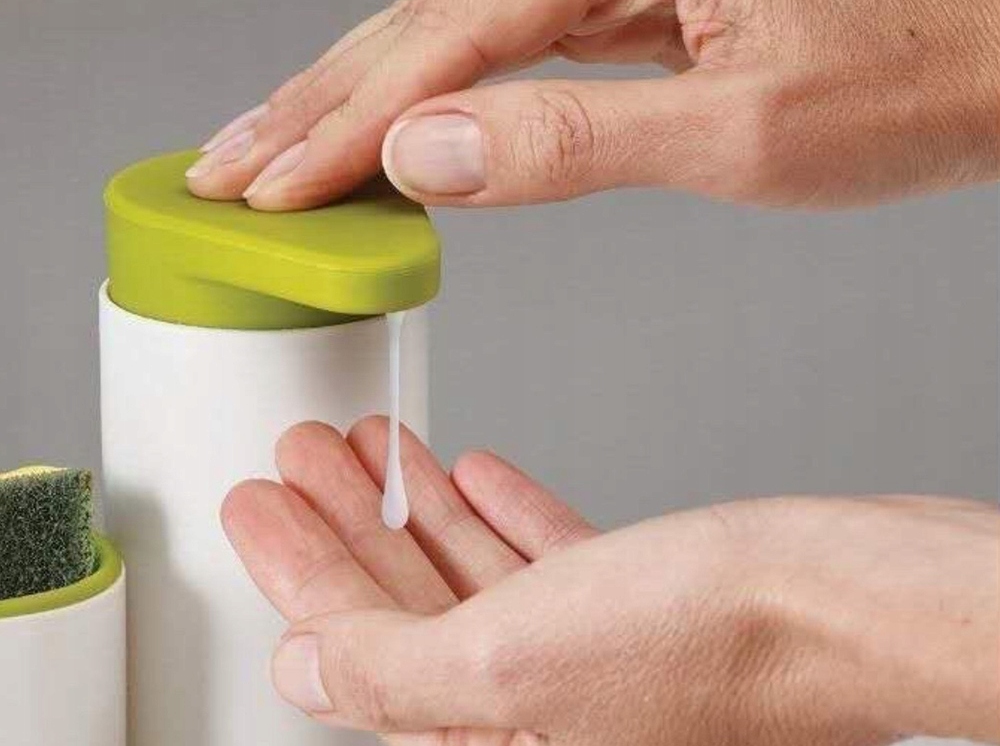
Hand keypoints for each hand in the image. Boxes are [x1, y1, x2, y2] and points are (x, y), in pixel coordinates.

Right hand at [185, 0, 999, 208]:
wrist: (994, 50)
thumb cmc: (915, 80)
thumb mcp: (745, 130)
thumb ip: (578, 141)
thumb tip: (432, 152)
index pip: (444, 40)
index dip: (345, 122)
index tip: (269, 186)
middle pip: (420, 19)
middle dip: (317, 102)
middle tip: (229, 166)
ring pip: (446, 32)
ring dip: (353, 96)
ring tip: (275, 149)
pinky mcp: (625, 1)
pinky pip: (500, 48)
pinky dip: (431, 98)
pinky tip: (389, 131)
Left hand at [222, 418, 998, 744]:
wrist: (853, 601)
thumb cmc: (713, 641)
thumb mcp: (511, 664)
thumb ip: (388, 675)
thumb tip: (301, 672)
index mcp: (490, 738)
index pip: (351, 649)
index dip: (292, 570)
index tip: (256, 503)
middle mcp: (536, 708)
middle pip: (402, 604)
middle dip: (344, 524)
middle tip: (299, 459)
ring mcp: (589, 654)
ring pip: (467, 573)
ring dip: (412, 505)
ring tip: (369, 445)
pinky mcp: (638, 606)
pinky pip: (539, 559)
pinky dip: (498, 514)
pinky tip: (470, 473)